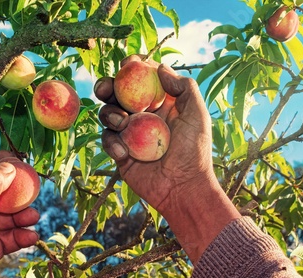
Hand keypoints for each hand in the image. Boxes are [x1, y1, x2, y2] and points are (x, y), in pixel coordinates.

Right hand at [96, 56, 240, 261]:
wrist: (183, 188)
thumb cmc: (195, 151)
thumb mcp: (197, 114)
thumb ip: (183, 87)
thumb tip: (160, 68)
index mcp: (160, 103)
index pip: (142, 79)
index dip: (133, 68)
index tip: (128, 64)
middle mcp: (142, 116)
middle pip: (117, 94)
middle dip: (107, 86)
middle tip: (105, 88)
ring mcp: (130, 134)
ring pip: (108, 114)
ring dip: (110, 114)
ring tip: (122, 123)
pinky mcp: (120, 153)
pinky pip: (107, 140)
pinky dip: (112, 143)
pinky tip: (124, 154)